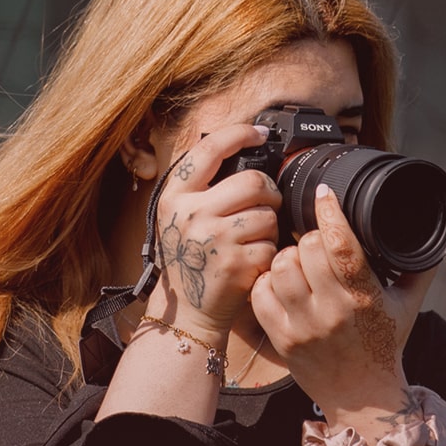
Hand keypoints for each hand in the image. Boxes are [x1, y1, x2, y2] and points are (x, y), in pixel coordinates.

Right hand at [145, 123, 280, 340]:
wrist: (188, 312)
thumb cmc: (189, 261)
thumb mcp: (178, 219)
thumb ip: (200, 189)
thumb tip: (240, 152)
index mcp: (174, 197)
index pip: (209, 149)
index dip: (239, 133)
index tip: (259, 133)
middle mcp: (190, 214)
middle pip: (253, 181)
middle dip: (268, 191)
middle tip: (265, 203)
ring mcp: (213, 239)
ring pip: (267, 213)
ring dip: (270, 226)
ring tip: (253, 239)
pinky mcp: (235, 263)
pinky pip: (271, 243)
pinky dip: (269, 252)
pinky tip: (252, 260)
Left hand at [250, 183, 436, 428]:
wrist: (363, 398)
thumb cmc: (385, 345)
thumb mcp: (408, 305)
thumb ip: (419, 267)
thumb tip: (436, 232)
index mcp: (365, 297)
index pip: (341, 243)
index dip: (329, 211)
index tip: (325, 192)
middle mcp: (332, 311)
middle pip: (307, 249)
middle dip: (309, 238)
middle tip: (314, 243)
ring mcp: (302, 326)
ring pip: (280, 267)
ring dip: (286, 258)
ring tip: (298, 263)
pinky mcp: (281, 339)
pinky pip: (259, 294)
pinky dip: (266, 282)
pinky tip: (280, 283)